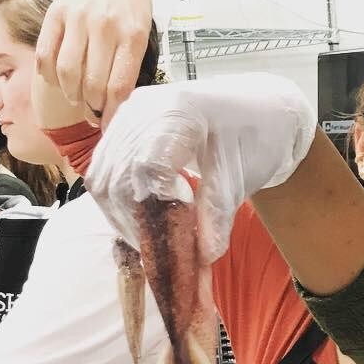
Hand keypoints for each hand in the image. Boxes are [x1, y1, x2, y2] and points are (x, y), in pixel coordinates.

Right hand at [35, 0, 153, 127]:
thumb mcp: (143, 34)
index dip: (112, 114)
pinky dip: (49, 74)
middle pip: (92, 84)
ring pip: (67, 71)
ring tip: (77, 100)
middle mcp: (104, 28)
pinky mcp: (56, 12)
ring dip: (71, 95)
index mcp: (131, 37)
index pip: (119, 88)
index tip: (109, 126)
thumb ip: (130, 65)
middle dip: (93, 108)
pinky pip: (46, 51)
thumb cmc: (131, 7)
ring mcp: (77, 19)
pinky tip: (56, 81)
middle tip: (94, 114)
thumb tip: (118, 103)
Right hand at [86, 73, 316, 262]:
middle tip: (162, 253)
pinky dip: (120, 202)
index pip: (147, 168)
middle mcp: (143, 108)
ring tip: (154, 238)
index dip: (156, 210)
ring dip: (124, 217)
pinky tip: (146, 218)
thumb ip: (217, 215)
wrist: (260, 107)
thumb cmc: (258, 135)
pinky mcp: (124, 128)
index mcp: (178, 112)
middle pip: (117, 176)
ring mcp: (129, 116)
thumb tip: (202, 256)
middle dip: (136, 223)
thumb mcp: (242, 177)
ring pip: (103, 178)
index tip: (177, 238)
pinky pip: (105, 171)